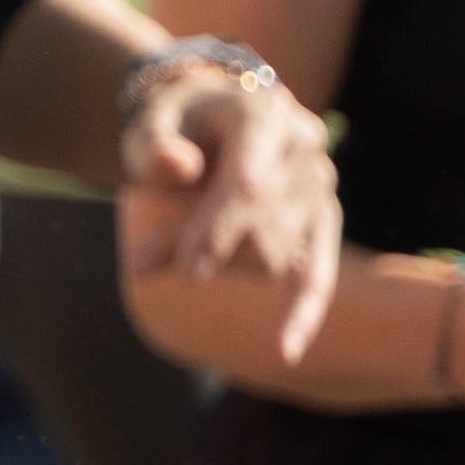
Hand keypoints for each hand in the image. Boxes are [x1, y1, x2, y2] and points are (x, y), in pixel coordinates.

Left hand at [116, 57, 340, 359]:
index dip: (219, 229)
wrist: (206, 114)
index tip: (189, 270)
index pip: (250, 184)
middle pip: (262, 226)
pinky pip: (317, 276)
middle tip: (142, 260)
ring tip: (174, 249)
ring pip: (276, 256)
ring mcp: (319, 185)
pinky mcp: (322, 221)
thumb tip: (177, 169)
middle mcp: (305, 146)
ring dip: (223, 266)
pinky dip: (302, 313)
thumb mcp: (150, 123)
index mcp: (266, 114)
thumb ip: (155, 145)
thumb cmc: (172, 123)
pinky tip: (283, 350)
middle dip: (206, 249)